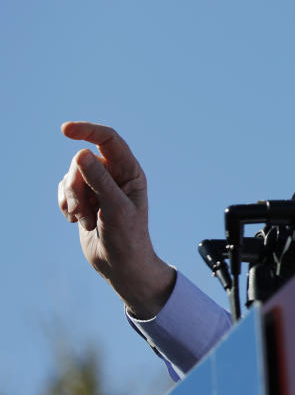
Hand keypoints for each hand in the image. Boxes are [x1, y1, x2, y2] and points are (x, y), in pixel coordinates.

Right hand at [58, 122, 174, 317]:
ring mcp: (98, 187)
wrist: (121, 265)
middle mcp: (115, 175)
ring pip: (70, 178)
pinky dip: (66, 206)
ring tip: (86, 221)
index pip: (108, 140)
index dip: (88, 131)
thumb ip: (99, 181)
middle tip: (83, 211)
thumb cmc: (127, 237)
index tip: (66, 130)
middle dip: (76, 186)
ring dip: (72, 201)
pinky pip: (64, 191)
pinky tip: (78, 222)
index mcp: (130, 172)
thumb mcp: (115, 209)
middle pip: (82, 162)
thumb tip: (81, 153)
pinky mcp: (85, 199)